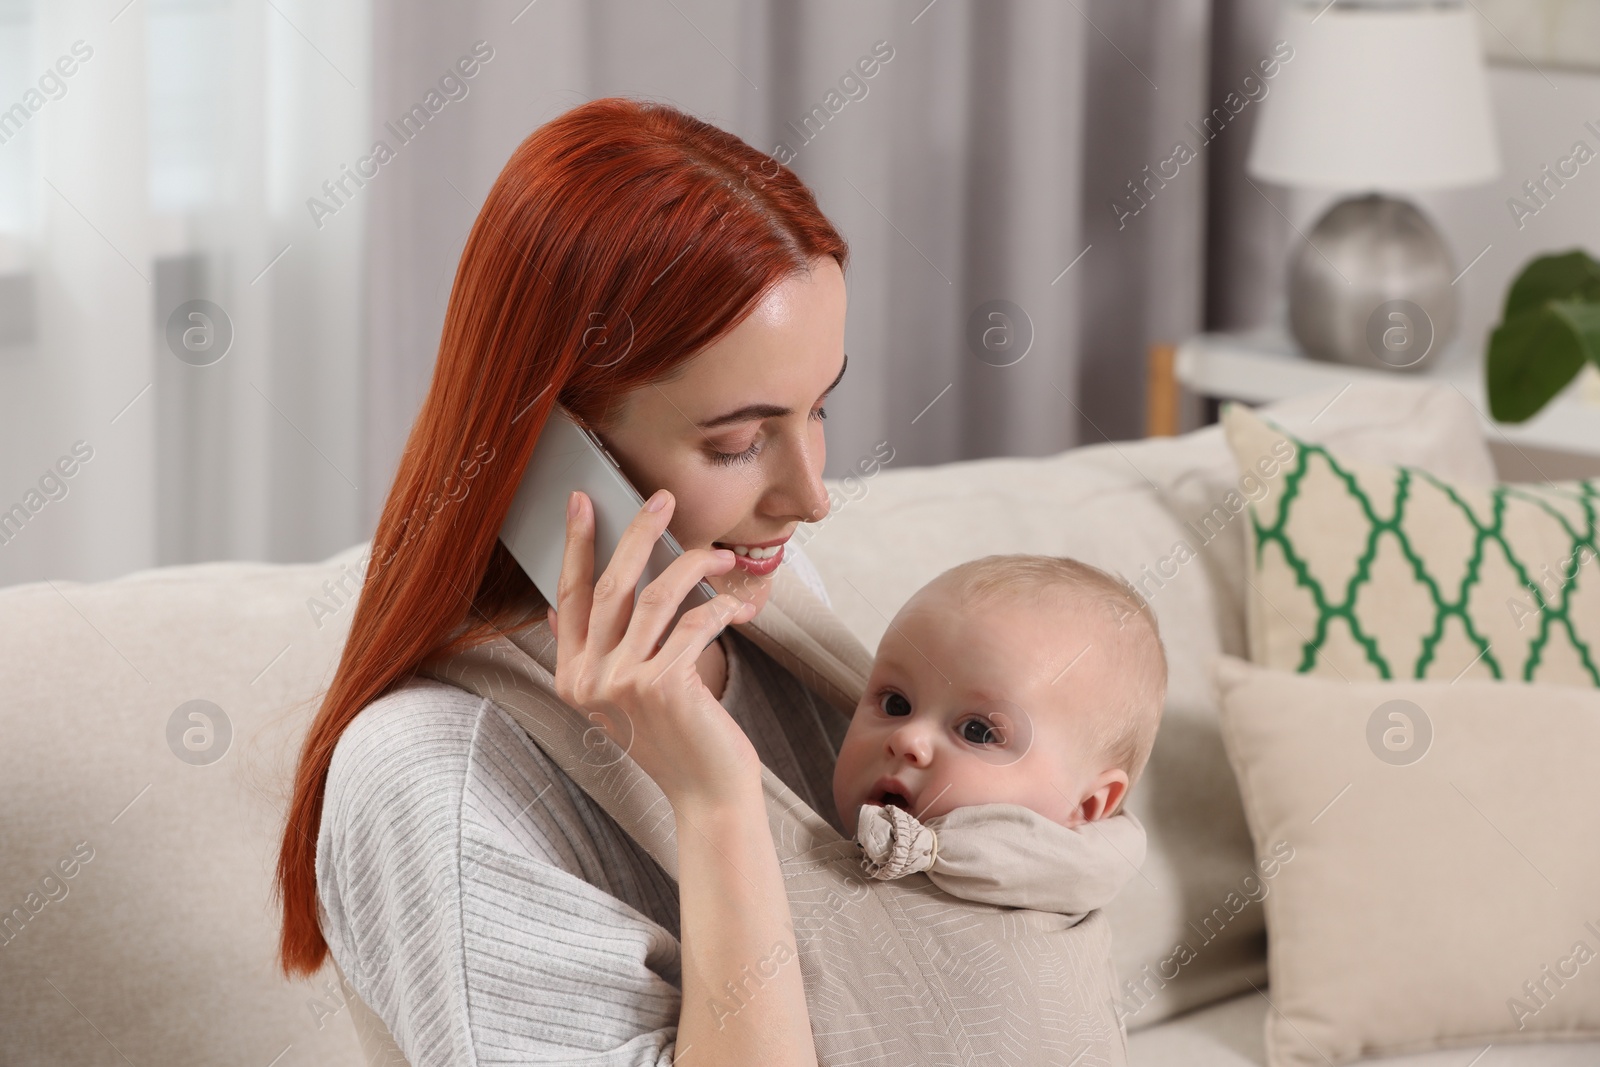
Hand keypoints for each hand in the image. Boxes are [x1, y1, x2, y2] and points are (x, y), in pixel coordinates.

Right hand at [548, 488, 763, 811]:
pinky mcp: (662, 684)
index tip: (583, 503)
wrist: (706, 792)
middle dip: (638, 533)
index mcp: (572, 678)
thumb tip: (562, 609)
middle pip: (611, 585)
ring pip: (656, 595)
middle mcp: (589, 679)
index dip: (575, 545)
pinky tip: (739, 604)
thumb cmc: (673, 740)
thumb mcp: (620, 699)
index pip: (568, 597)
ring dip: (694, 565)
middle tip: (661, 499)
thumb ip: (594, 656)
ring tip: (721, 554)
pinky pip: (695, 622)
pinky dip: (721, 607)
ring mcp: (623, 682)